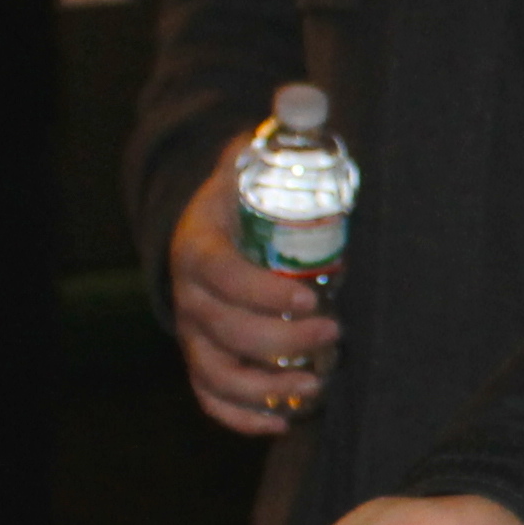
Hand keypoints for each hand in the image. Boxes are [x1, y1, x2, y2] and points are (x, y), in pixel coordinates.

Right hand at [172, 150, 336, 438]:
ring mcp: (194, 333)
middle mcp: (188, 297)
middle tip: (335, 334)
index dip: (260, 294)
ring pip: (215, 374)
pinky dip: (243, 418)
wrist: (209, 228)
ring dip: (265, 389)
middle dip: (280, 343)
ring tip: (317, 386)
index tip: (310, 299)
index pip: (219, 277)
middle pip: (223, 332)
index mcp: (197, 247)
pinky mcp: (204, 360)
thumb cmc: (243, 197)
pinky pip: (211, 399)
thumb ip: (281, 135)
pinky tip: (283, 420)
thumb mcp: (254, 161)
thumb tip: (306, 104)